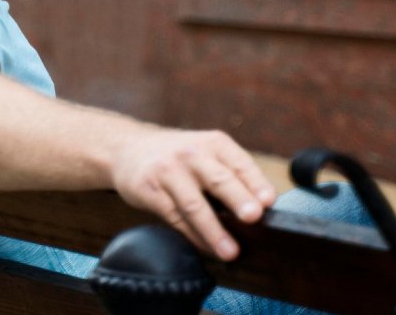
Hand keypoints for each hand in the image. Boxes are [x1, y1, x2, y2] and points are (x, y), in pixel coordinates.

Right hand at [111, 126, 276, 260]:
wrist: (127, 148)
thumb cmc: (178, 157)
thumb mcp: (205, 152)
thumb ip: (231, 175)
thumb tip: (262, 210)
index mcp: (213, 143)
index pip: (240, 163)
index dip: (255, 182)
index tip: (268, 202)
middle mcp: (191, 154)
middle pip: (218, 179)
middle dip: (237, 198)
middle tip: (253, 216)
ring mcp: (168, 172)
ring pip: (194, 205)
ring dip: (214, 231)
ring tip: (230, 251)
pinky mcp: (149, 190)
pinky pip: (175, 217)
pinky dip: (194, 236)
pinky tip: (207, 248)